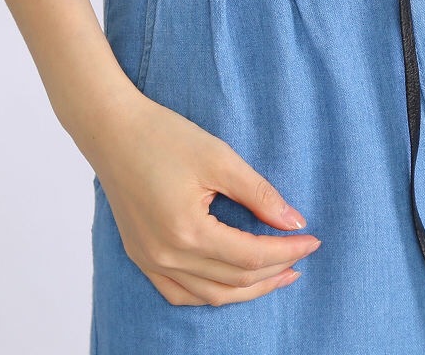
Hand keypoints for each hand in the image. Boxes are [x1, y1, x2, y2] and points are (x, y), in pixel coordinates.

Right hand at [91, 90, 321, 305]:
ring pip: (208, 294)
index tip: (313, 239)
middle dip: (274, 271)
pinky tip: (231, 282)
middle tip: (302, 256)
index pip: (250, 256)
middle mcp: (165, 256)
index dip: (286, 251)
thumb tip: (294, 222)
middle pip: (233, 281)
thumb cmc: (164, 136)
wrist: (112, 130)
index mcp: (186, 232)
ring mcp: (149, 260)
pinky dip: (211, 292)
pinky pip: (179, 291)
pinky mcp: (140, 255)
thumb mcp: (220, 158)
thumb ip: (259, 194)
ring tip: (278, 273)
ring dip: (247, 289)